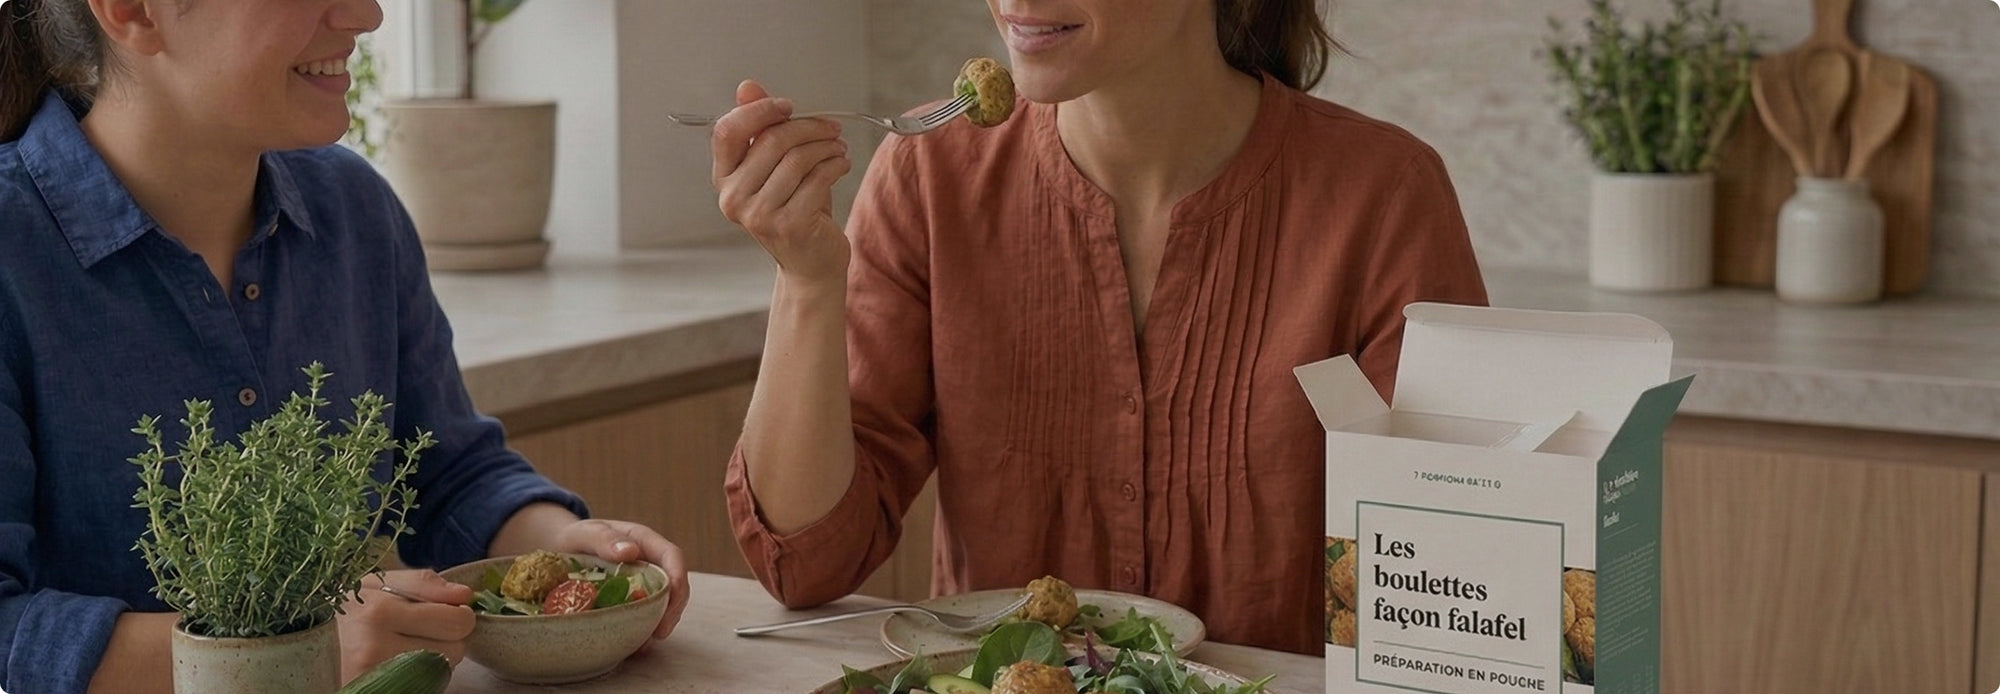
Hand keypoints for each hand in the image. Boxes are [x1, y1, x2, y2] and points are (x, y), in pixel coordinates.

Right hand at [338, 570, 474, 681]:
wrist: (307, 647)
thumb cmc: (346, 612)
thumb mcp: (376, 584)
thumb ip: (423, 583)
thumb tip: (465, 594)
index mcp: (379, 612)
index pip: (456, 621)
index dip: (458, 615)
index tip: (444, 612)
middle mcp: (376, 648)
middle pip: (455, 649)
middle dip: (447, 638)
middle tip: (420, 632)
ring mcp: (375, 677)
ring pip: (442, 670)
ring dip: (432, 658)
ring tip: (403, 648)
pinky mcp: (377, 692)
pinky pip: (425, 685)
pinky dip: (419, 675)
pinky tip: (398, 665)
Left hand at [551, 518, 690, 641]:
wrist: (561, 549)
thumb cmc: (576, 537)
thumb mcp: (586, 534)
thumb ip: (606, 539)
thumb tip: (630, 551)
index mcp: (644, 542)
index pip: (672, 557)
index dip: (678, 578)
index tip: (673, 600)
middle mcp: (649, 563)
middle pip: (673, 586)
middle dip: (672, 610)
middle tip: (660, 633)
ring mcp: (642, 583)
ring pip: (662, 605)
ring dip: (658, 625)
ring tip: (644, 645)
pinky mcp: (632, 601)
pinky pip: (644, 616)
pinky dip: (642, 632)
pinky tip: (632, 645)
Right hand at [712, 79, 853, 286]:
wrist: (811, 263)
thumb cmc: (794, 208)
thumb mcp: (775, 167)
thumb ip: (761, 127)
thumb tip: (748, 86)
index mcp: (723, 178)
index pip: (727, 131)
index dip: (759, 111)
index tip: (788, 107)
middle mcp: (733, 198)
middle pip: (771, 140)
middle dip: (808, 127)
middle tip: (831, 128)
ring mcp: (758, 214)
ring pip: (797, 158)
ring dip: (826, 146)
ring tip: (839, 148)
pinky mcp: (789, 225)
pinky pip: (817, 178)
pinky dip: (836, 165)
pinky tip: (842, 165)